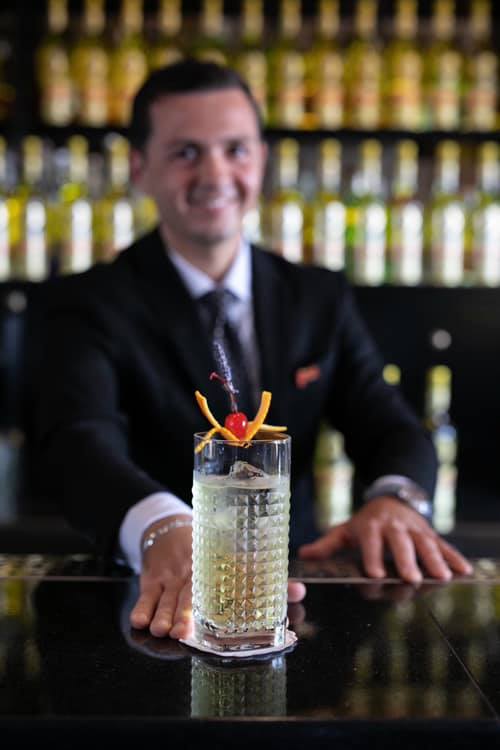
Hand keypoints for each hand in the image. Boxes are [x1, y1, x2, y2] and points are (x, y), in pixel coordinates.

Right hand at [130, 515, 305, 639]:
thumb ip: (266, 578)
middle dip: (184, 612)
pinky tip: (138, 620)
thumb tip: (300, 592)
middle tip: (181, 632)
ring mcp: (171, 573)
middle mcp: (193, 567)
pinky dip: (142, 606)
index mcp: (217, 562)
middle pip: (189, 592)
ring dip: (162, 613)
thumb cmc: (210, 551)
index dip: (231, 593)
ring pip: (166, 596)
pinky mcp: (152, 576)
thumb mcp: (234, 557)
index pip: (226, 577)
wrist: (169, 525)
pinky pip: (146, 593)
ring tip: (160, 630)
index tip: (228, 610)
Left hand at [298, 496, 473, 583]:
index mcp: (371, 526)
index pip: (370, 543)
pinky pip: (444, 545)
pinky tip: (464, 571)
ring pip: (425, 545)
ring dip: (434, 561)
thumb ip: (327, 545)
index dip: (372, 558)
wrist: (392, 497)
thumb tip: (303, 556)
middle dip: (406, 561)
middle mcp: (394, 526)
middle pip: (401, 545)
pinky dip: (454, 557)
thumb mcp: (345, 529)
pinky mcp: (431, 533)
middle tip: (411, 579)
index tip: (375, 575)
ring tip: (441, 577)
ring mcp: (415, 529)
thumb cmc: (366, 521)